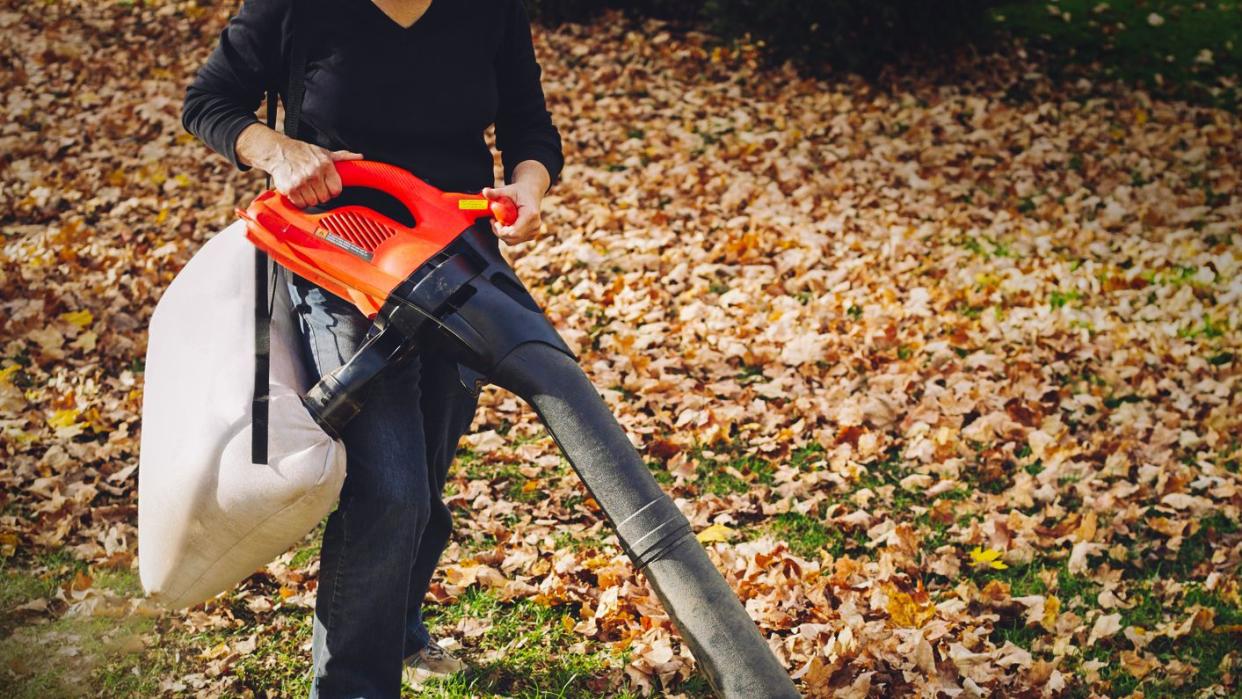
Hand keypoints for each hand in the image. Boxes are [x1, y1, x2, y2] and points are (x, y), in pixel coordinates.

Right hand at [236, 124, 362, 208]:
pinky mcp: (289, 189)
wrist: (279, 151)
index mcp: (325, 165)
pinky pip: (300, 204)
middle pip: (324, 198)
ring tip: (305, 188)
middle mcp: (313, 173)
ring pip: (313, 203)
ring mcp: (301, 182)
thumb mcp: (324, 152)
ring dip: (309, 198)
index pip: (336, 190)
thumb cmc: (303, 153)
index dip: (332, 191)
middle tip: (314, 187)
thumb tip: (359, 157)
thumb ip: (342, 157)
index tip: (327, 188)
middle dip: (320, 194)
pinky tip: (298, 191)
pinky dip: (299, 200)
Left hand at [481, 180, 542, 244]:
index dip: (501, 230)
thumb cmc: (519, 192)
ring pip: (512, 241)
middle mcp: (535, 225)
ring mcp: (534, 232)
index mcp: (530, 214)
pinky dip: (507, 235)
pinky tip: (506, 225)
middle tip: (494, 220)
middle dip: (499, 231)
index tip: (494, 221)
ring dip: (502, 233)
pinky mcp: (531, 236)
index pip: (514, 232)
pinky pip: (515, 240)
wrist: (531, 194)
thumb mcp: (507, 190)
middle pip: (512, 238)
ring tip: (499, 221)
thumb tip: (485, 191)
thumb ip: (495, 193)